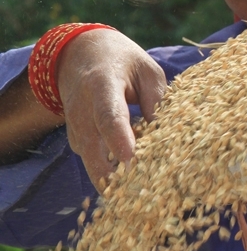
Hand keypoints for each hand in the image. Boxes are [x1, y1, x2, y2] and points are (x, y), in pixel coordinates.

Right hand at [56, 29, 166, 187]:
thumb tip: (167, 135)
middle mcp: (82, 110)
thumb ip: (156, 100)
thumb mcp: (147, 70)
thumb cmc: (121, 61)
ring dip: (116, 181)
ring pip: (92, 164)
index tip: (131, 160)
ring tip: (146, 195)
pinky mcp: (77, 142)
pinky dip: (113, 175)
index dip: (119, 140)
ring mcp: (75, 129)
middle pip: (94, 150)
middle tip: (145, 194)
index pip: (108, 116)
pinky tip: (136, 181)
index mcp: (101, 85)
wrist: (78, 55)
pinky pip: (94, 164)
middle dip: (116, 176)